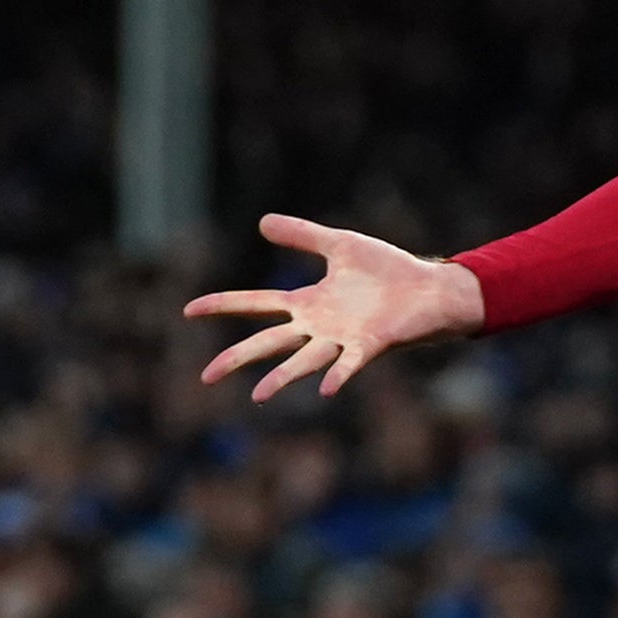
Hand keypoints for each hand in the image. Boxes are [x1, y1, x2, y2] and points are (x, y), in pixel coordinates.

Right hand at [183, 214, 484, 401]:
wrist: (429, 288)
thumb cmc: (387, 271)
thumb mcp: (339, 245)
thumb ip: (302, 236)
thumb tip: (261, 222)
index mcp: (308, 303)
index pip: (256, 305)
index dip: (223, 305)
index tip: (188, 310)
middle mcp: (319, 327)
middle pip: (269, 342)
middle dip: (237, 358)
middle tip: (205, 376)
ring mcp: (343, 339)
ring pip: (303, 361)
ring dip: (281, 378)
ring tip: (257, 395)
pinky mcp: (371, 344)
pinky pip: (349, 363)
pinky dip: (337, 374)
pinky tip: (324, 388)